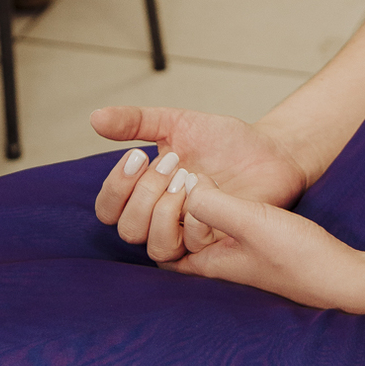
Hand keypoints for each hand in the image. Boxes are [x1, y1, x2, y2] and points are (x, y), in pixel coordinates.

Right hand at [92, 106, 308, 249]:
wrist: (269, 150)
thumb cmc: (223, 140)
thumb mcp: (177, 123)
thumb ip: (136, 122)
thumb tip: (95, 118)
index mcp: (146, 194)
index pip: (108, 209)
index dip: (116, 187)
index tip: (139, 156)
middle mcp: (162, 220)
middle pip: (127, 229)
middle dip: (144, 194)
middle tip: (173, 163)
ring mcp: (187, 236)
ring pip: (154, 247)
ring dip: (166, 210)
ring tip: (188, 179)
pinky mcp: (214, 245)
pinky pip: (191, 247)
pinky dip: (196, 218)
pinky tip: (209, 191)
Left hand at [167, 176, 364, 310]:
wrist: (342, 275)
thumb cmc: (298, 259)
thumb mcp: (252, 224)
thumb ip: (215, 206)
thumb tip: (185, 187)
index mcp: (204, 263)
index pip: (158, 242)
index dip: (157, 210)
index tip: (178, 180)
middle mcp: (211, 260)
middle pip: (166, 235)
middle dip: (162, 202)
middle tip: (176, 168)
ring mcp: (229, 251)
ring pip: (188, 224)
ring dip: (184, 198)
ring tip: (190, 173)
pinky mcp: (248, 241)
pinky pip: (211, 218)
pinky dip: (204, 199)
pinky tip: (211, 182)